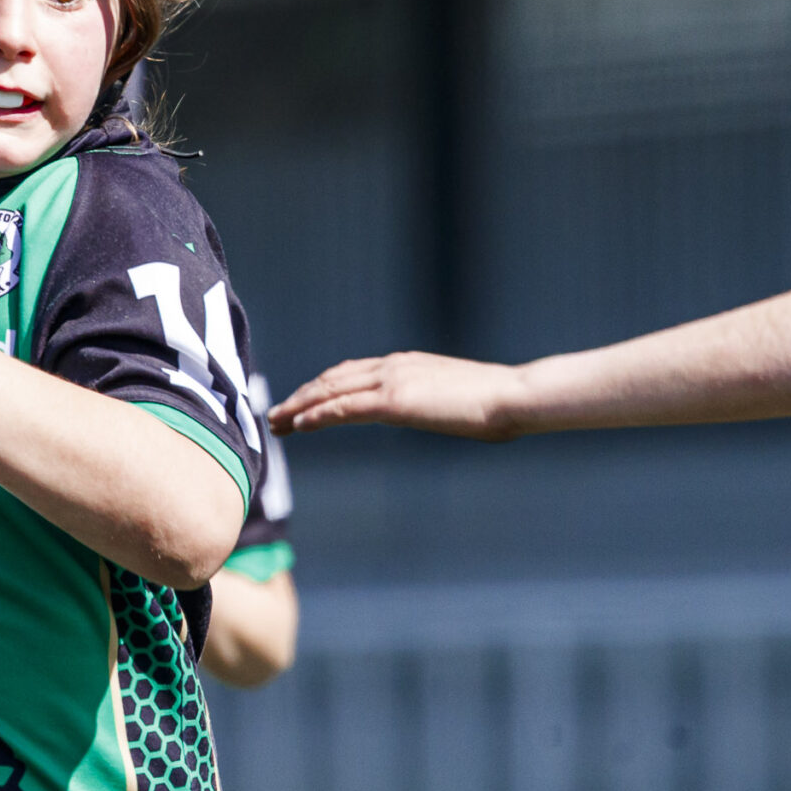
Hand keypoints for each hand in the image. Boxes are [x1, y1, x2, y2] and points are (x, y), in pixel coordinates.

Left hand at [269, 352, 524, 439]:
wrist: (514, 396)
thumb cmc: (499, 404)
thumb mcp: (459, 400)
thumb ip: (438, 403)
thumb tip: (439, 411)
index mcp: (407, 365)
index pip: (352, 374)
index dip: (323, 389)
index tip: (303, 403)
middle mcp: (393, 366)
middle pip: (333, 379)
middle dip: (302, 397)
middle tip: (278, 415)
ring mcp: (392, 380)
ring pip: (330, 391)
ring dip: (299, 407)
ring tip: (277, 423)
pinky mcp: (394, 401)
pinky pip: (344, 408)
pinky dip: (317, 415)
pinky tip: (299, 425)